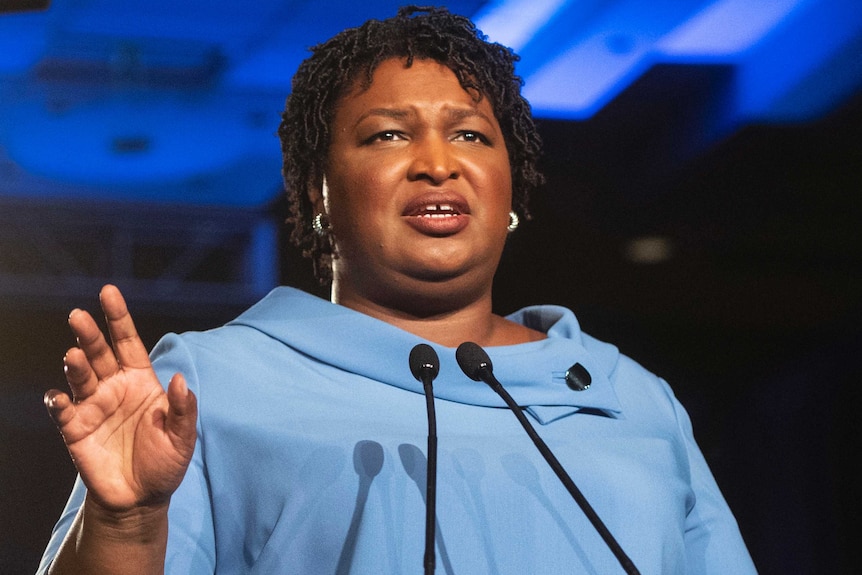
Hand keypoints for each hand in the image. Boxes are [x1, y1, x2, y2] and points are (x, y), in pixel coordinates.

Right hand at [44, 285, 196, 512]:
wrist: (141, 499)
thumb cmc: (164, 463)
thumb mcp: (183, 437)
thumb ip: (183, 408)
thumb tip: (179, 379)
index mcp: (141, 381)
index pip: (127, 342)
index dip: (118, 317)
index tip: (108, 291)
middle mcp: (114, 388)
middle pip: (99, 353)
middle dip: (89, 333)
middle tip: (79, 316)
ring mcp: (92, 407)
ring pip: (79, 377)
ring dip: (75, 364)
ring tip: (75, 355)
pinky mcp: (75, 430)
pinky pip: (62, 411)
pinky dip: (58, 402)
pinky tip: (59, 397)